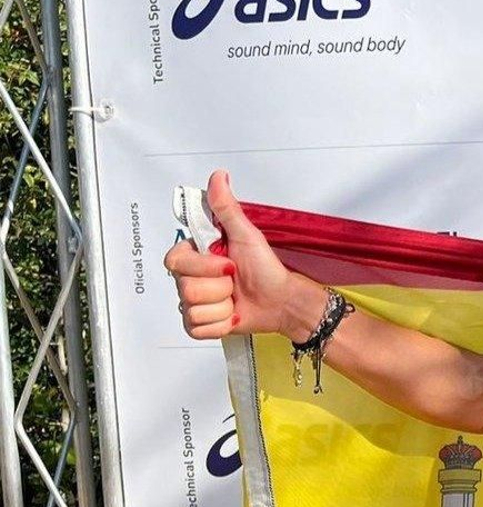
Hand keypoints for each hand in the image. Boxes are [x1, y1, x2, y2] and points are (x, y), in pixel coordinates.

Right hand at [162, 169, 306, 338]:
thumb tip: (218, 178)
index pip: (175, 260)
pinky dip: (220, 324)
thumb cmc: (267, 268)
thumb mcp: (248, 235)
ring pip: (192, 309)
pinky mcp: (200, 323)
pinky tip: (232, 313)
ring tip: (235, 298)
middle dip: (219, 287)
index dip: (204, 266)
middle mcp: (192, 277)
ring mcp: (194, 302)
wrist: (282, 301)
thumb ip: (226, 208)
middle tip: (234, 280)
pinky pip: (197, 328)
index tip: (228, 264)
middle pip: (185, 288)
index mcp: (198, 254)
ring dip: (222, 306)